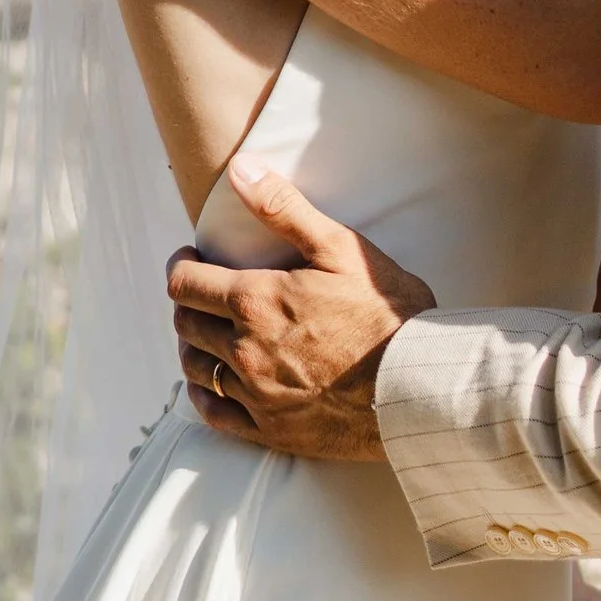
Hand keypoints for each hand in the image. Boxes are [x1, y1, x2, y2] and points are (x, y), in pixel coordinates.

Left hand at [166, 160, 435, 462]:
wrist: (419, 386)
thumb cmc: (387, 313)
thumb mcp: (341, 248)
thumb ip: (283, 207)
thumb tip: (240, 169)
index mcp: (255, 302)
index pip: (184, 283)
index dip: (180, 265)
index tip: (189, 257)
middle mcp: (244, 350)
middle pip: (185, 324)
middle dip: (187, 302)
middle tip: (203, 291)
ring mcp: (255, 395)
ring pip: (194, 369)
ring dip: (192, 346)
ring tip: (207, 332)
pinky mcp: (270, 430)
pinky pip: (214, 414)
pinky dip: (204, 394)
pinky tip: (213, 383)